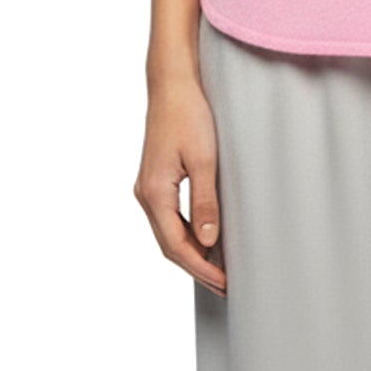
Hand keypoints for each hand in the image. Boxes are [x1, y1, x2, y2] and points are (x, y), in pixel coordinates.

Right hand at [135, 75, 226, 293]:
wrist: (172, 84)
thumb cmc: (188, 115)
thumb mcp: (204, 160)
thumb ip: (206, 203)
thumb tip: (207, 242)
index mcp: (154, 193)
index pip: (177, 246)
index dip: (201, 269)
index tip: (224, 283)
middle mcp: (145, 194)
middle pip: (169, 245)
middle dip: (196, 268)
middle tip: (225, 286)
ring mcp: (147, 188)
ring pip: (167, 234)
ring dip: (191, 255)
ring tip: (217, 270)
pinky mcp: (155, 181)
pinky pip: (168, 219)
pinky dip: (185, 236)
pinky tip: (204, 241)